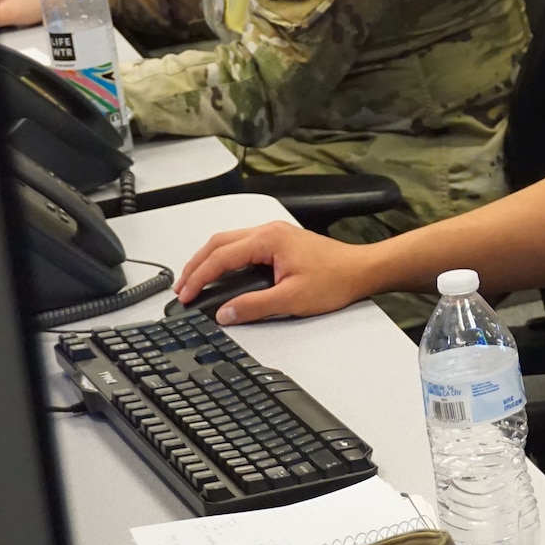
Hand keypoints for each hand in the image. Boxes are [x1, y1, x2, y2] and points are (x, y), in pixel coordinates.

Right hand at [175, 220, 376, 323]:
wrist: (363, 270)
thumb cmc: (336, 278)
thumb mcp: (292, 299)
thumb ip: (254, 306)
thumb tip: (225, 313)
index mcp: (268, 239)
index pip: (220, 257)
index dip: (199, 278)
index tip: (186, 295)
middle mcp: (268, 231)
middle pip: (218, 243)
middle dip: (195, 265)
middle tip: (182, 288)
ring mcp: (274, 233)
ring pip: (228, 241)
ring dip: (208, 260)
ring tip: (194, 281)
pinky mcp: (280, 241)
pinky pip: (242, 244)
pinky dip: (225, 258)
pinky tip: (221, 271)